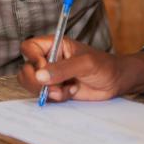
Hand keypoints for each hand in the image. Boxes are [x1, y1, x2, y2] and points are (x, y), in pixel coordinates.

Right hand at [18, 37, 143, 102]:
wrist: (116, 82)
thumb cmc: (104, 65)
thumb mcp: (85, 63)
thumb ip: (63, 69)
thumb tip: (40, 75)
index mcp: (54, 45)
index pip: (29, 47)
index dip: (32, 58)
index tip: (43, 68)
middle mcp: (49, 59)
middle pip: (26, 69)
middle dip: (36, 81)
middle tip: (52, 86)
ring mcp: (52, 76)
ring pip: (33, 85)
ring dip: (47, 91)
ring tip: (66, 89)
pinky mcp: (56, 89)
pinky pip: (46, 96)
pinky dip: (56, 97)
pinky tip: (72, 92)